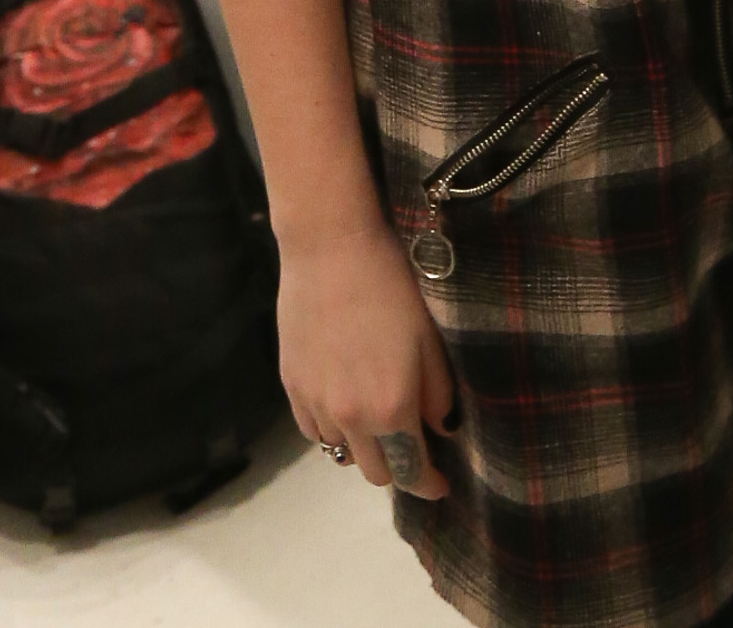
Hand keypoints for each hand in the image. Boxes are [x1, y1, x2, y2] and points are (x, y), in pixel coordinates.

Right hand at [278, 215, 456, 499]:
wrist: (330, 247)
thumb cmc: (391, 283)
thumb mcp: (429, 336)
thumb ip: (437, 392)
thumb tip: (441, 430)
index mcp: (391, 406)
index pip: (411, 471)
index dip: (429, 484)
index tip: (441, 485)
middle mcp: (350, 417)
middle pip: (375, 471)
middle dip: (400, 468)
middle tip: (415, 448)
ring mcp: (316, 403)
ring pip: (341, 453)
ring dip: (364, 448)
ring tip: (381, 423)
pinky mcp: (291, 386)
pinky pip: (313, 431)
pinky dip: (333, 431)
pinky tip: (346, 408)